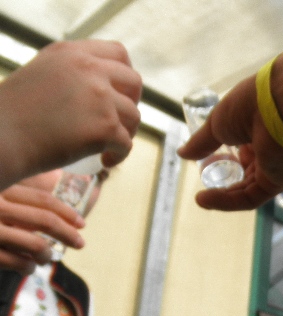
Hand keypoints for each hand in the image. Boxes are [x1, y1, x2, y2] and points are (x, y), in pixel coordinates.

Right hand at [0, 40, 141, 189]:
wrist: (0, 138)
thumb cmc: (13, 114)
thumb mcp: (41, 74)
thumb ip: (71, 74)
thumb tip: (102, 85)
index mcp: (71, 53)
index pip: (118, 53)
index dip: (125, 75)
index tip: (121, 92)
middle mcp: (89, 70)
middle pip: (134, 82)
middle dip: (132, 102)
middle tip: (120, 120)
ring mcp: (100, 98)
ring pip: (134, 117)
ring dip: (126, 132)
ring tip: (108, 145)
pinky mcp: (106, 127)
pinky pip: (127, 144)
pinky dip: (118, 156)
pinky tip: (105, 160)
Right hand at [0, 175, 85, 273]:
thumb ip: (13, 196)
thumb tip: (52, 205)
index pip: (42, 200)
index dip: (66, 212)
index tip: (81, 223)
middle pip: (44, 220)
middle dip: (68, 234)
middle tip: (80, 243)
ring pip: (34, 243)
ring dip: (47, 253)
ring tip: (49, 257)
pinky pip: (18, 262)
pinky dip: (29, 267)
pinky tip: (31, 268)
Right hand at [178, 75, 282, 210]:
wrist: (279, 107)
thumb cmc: (251, 105)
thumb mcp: (218, 123)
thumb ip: (202, 142)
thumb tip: (183, 153)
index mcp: (261, 131)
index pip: (243, 151)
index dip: (224, 158)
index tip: (206, 159)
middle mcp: (272, 151)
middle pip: (246, 173)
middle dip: (224, 178)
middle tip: (204, 177)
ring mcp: (276, 169)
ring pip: (246, 189)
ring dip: (222, 195)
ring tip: (201, 198)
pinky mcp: (276, 183)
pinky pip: (250, 198)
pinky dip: (227, 201)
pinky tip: (205, 199)